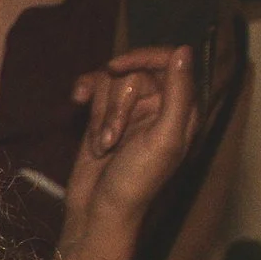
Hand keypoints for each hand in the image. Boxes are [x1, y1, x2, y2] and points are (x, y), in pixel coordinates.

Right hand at [66, 45, 195, 224]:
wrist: (98, 209)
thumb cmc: (137, 181)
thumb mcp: (164, 138)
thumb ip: (178, 93)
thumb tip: (183, 50)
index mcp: (182, 108)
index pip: (168, 60)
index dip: (142, 58)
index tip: (116, 68)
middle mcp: (159, 104)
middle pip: (133, 72)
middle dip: (116, 104)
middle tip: (113, 137)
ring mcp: (130, 108)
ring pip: (110, 81)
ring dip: (100, 113)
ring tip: (103, 145)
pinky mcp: (105, 114)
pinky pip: (94, 86)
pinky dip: (85, 97)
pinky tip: (77, 102)